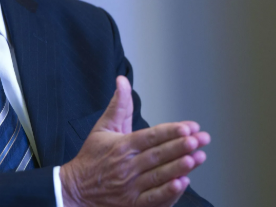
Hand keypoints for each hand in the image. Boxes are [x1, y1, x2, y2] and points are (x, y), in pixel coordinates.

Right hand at [60, 76, 209, 206]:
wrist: (75, 191)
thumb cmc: (92, 158)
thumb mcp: (103, 128)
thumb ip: (118, 105)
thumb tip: (122, 80)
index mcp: (123, 145)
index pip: (151, 136)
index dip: (171, 131)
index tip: (188, 127)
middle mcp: (127, 166)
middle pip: (158, 155)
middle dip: (181, 147)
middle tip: (200, 139)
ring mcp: (130, 187)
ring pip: (158, 176)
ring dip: (179, 167)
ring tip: (197, 158)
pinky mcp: (132, 204)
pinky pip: (153, 199)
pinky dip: (168, 193)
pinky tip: (182, 183)